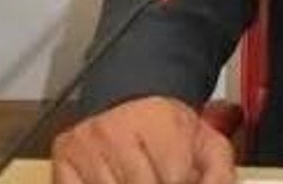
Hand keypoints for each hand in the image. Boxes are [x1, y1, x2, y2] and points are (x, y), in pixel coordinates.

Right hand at [52, 96, 234, 183]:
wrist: (133, 107)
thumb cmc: (171, 132)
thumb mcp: (207, 146)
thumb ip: (219, 175)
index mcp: (159, 120)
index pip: (174, 176)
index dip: (182, 182)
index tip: (180, 177)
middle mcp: (116, 129)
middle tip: (159, 175)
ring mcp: (86, 146)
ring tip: (143, 175)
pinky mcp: (63, 160)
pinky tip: (116, 180)